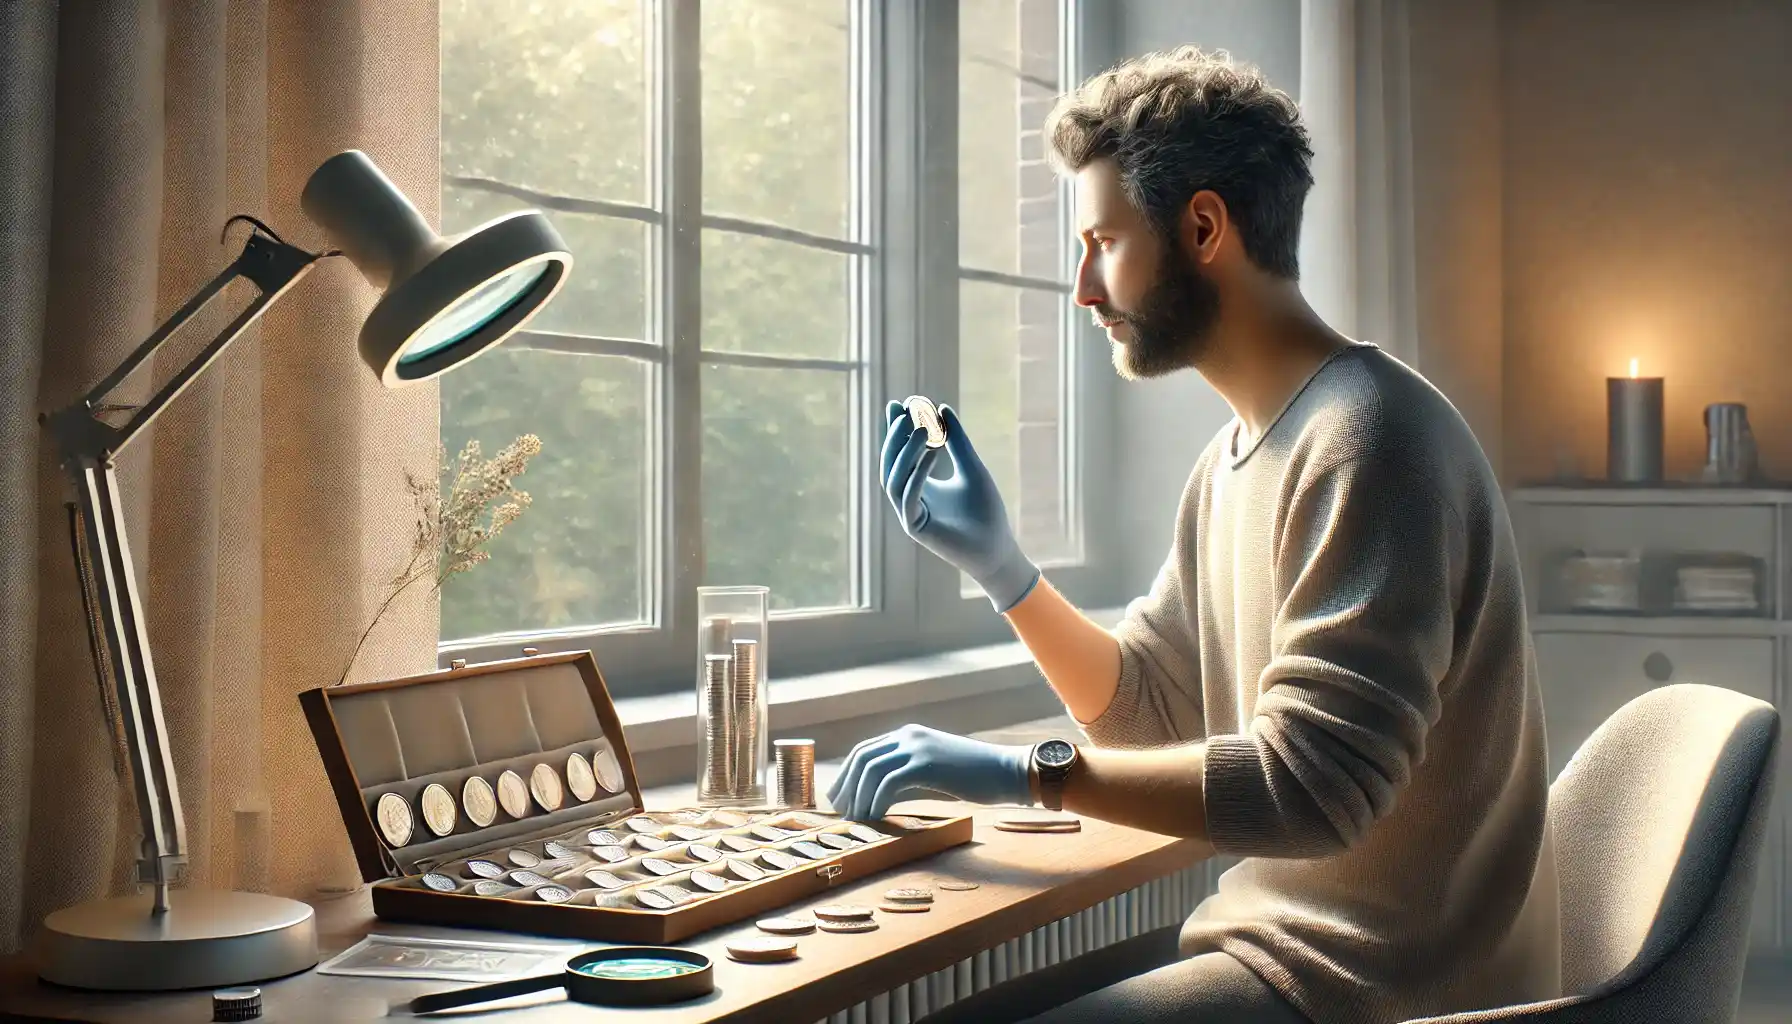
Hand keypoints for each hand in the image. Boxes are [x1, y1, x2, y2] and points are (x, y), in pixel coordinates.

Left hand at [825, 724, 1032, 820]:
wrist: (1006, 772)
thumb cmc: (972, 778)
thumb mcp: (932, 773)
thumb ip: (905, 780)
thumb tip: (877, 801)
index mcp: (907, 735)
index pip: (864, 751)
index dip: (847, 775)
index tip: (839, 800)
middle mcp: (907, 736)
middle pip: (862, 758)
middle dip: (847, 787)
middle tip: (842, 814)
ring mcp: (917, 747)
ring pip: (871, 770)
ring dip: (859, 797)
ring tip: (857, 820)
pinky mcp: (926, 763)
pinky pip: (889, 782)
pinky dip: (877, 801)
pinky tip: (875, 817)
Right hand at [880, 401, 1040, 612]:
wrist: (997, 548)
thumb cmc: (986, 510)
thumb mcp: (971, 467)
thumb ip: (957, 441)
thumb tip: (942, 408)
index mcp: (918, 484)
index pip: (901, 453)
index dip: (897, 429)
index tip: (899, 402)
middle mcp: (909, 498)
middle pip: (891, 464)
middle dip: (895, 438)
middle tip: (905, 412)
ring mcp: (909, 515)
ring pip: (895, 480)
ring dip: (905, 453)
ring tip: (921, 428)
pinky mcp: (917, 529)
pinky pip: (910, 497)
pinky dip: (918, 474)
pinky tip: (932, 453)